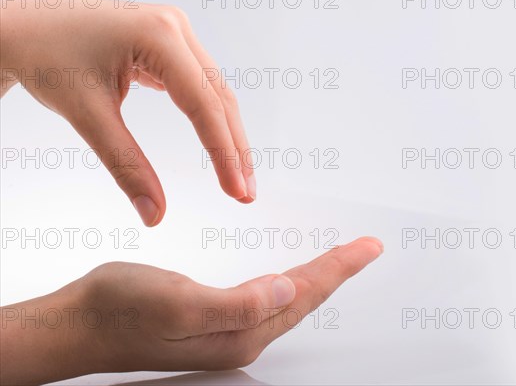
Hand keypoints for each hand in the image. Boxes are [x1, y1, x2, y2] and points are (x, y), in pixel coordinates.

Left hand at [0, 0, 254, 225]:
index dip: (224, 153)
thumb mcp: (88, 116)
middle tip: (245, 193)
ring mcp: (174, 31)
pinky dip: (209, 118)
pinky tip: (218, 145)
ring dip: (227, 135)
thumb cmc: (46, 60)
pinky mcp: (168, 42)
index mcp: (158, 36)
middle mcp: (174, 27)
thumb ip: (126, 165)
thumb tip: (155, 215)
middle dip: (234, 148)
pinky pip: (199, 84)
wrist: (23, 29)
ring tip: (238, 176)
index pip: (204, 104)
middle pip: (218, 97)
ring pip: (214, 91)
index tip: (237, 192)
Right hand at [0, 237, 382, 384]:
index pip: (303, 294)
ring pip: (286, 299)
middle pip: (303, 298)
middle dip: (337, 272)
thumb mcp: (178, 304)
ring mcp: (227, 331)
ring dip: (317, 277)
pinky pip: (265, 298)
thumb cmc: (119, 312)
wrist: (78, 324)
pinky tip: (288, 277)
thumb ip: (236, 303)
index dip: (339, 268)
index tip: (368, 247)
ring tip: (341, 260)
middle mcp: (240, 336)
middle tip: (365, 249)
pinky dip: (286, 281)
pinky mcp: (213, 319)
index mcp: (239, 333)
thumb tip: (283, 289)